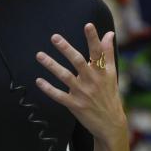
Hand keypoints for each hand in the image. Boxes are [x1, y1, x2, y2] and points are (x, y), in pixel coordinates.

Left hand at [34, 23, 128, 147]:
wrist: (111, 124)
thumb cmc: (110, 96)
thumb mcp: (111, 74)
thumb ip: (108, 53)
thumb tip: (108, 33)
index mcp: (102, 72)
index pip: (98, 52)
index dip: (93, 39)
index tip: (88, 25)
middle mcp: (92, 81)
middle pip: (78, 62)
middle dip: (66, 49)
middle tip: (55, 37)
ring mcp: (82, 93)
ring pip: (65, 77)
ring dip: (51, 65)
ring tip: (39, 55)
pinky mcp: (74, 105)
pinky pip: (59, 95)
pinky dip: (48, 89)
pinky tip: (38, 80)